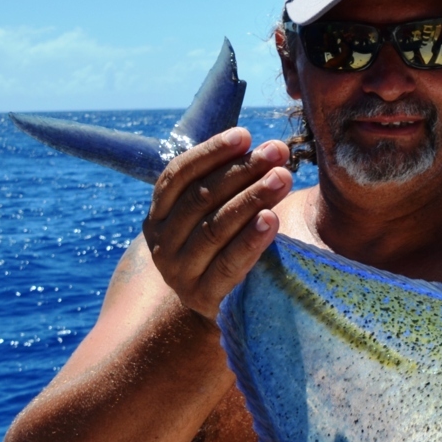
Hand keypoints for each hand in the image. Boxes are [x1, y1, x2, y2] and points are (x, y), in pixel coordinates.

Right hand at [143, 127, 292, 319]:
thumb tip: (259, 145)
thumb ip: (224, 184)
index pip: (178, 175)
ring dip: (251, 198)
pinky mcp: (204, 296)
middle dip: (242, 170)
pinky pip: (229, 263)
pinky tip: (272, 219)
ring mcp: (179, 271)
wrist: (212, 306)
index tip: (245, 135)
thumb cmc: (219, 249)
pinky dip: (251, 240)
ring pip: (215, 227)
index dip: (211, 152)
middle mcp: (162, 242)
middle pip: (201, 198)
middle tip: (276, 152)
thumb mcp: (211, 215)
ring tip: (283, 177)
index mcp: (159, 214)